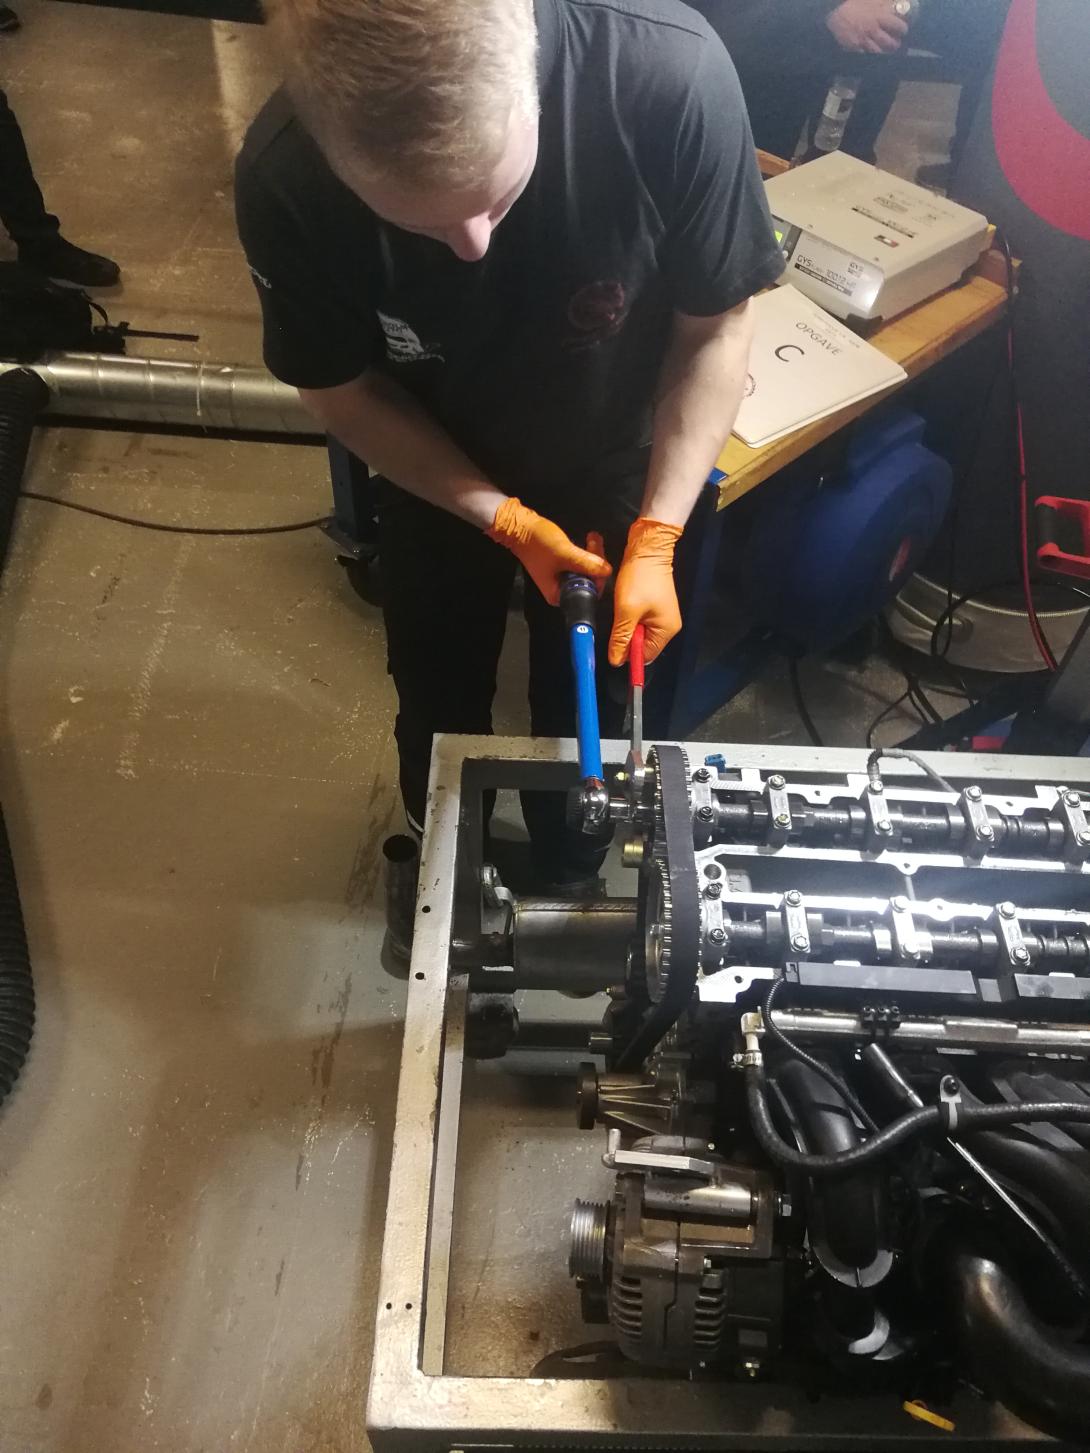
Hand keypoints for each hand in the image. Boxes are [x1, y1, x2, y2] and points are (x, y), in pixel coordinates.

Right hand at [486, 498, 611, 606]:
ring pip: (587, 571)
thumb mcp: (565, 553)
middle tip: (595, 540)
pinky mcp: (563, 568)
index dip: (598, 577)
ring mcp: (562, 579)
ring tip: (593, 536)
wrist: (519, 527)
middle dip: (597, 561)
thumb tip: (607, 570)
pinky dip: (586, 553)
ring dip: (593, 554)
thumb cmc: (538, 542)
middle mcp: (561, 591)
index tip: (602, 559)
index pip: (588, 593)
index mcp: (559, 595)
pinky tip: (589, 539)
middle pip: (590, 582)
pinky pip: (581, 564)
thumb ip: (586, 563)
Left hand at [608, 518, 682, 666]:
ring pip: (639, 631)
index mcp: (667, 630)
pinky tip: (625, 603)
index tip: (615, 639)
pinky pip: (640, 619)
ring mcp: (662, 614)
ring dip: (627, 624)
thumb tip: (615, 662)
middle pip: (642, 644)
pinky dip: (629, 615)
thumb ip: (621, 638)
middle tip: (619, 618)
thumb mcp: (627, 611)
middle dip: (627, 636)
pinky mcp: (655, 605)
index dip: (628, 652)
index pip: (645, 656)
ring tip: (623, 608)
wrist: (648, 548)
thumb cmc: (639, 579)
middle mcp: (668, 626)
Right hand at [826, 0, 908, 53]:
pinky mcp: (854, 48)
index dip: (902, 29)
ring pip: (878, 51)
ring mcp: (863, 41)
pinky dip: (869, 57)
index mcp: (879, 17)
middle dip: (895, 45)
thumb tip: (893, 2)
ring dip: (884, 52)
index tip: (903, 30)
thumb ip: (883, 2)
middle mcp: (873, 30)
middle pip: (889, 42)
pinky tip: (871, 54)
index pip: (897, 25)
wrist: (835, 12)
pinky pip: (864, 55)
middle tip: (896, 44)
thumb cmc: (853, 4)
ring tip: (886, 51)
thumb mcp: (870, 0)